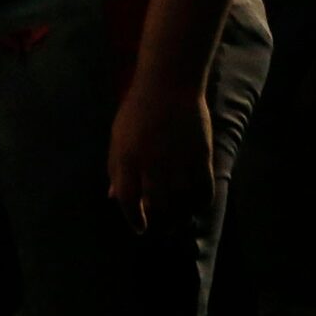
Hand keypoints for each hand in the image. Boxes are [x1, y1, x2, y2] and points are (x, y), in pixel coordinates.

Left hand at [106, 80, 212, 235]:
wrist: (169, 84)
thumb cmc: (138, 110)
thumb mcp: (118, 137)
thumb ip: (115, 169)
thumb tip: (113, 197)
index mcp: (126, 157)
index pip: (128, 199)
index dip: (134, 219)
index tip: (139, 228)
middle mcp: (151, 162)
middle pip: (157, 206)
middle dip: (159, 224)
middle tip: (160, 231)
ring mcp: (178, 160)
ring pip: (181, 203)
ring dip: (180, 219)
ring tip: (177, 224)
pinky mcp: (201, 156)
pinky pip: (203, 189)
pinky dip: (200, 204)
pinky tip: (195, 208)